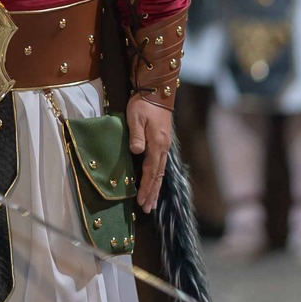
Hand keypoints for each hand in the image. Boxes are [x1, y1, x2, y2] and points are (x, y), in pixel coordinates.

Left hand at [127, 94, 172, 212]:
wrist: (157, 92)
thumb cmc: (143, 104)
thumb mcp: (136, 117)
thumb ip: (136, 135)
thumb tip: (137, 152)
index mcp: (157, 144)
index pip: (150, 171)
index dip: (145, 187)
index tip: (141, 201)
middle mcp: (163, 148)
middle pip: (158, 176)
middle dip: (152, 193)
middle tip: (147, 209)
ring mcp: (165, 146)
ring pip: (160, 172)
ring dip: (155, 188)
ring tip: (151, 203)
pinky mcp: (163, 143)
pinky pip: (161, 165)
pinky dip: (157, 178)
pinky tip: (155, 183)